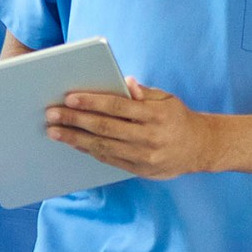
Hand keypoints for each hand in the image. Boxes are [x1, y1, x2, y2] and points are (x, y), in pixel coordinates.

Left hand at [45, 77, 216, 179]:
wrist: (200, 148)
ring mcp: (144, 157)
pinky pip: (109, 160)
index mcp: (155, 115)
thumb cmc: (176, 117)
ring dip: (75, 139)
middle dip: (75, 120)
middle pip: (105, 128)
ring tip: (54, 132)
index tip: (69, 97)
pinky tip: (73, 143)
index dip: (92, 102)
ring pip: (103, 147)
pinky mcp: (140, 170)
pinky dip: (89, 151)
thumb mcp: (166, 99)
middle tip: (51, 114)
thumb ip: (143, 92)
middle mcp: (149, 137)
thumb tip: (124, 81)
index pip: (117, 106)